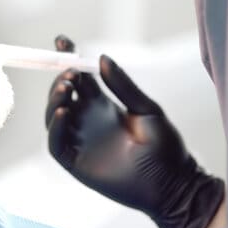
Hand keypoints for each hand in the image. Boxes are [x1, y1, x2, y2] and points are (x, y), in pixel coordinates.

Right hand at [46, 35, 224, 227]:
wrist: (173, 186)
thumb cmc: (166, 148)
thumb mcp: (147, 109)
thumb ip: (123, 85)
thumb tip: (102, 58)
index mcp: (103, 105)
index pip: (79, 78)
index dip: (68, 59)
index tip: (62, 41)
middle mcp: (87, 121)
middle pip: (62, 94)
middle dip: (60, 79)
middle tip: (70, 73)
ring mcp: (80, 141)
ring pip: (53, 116)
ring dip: (54, 100)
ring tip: (66, 88)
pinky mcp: (76, 163)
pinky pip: (56, 144)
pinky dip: (55, 128)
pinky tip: (64, 112)